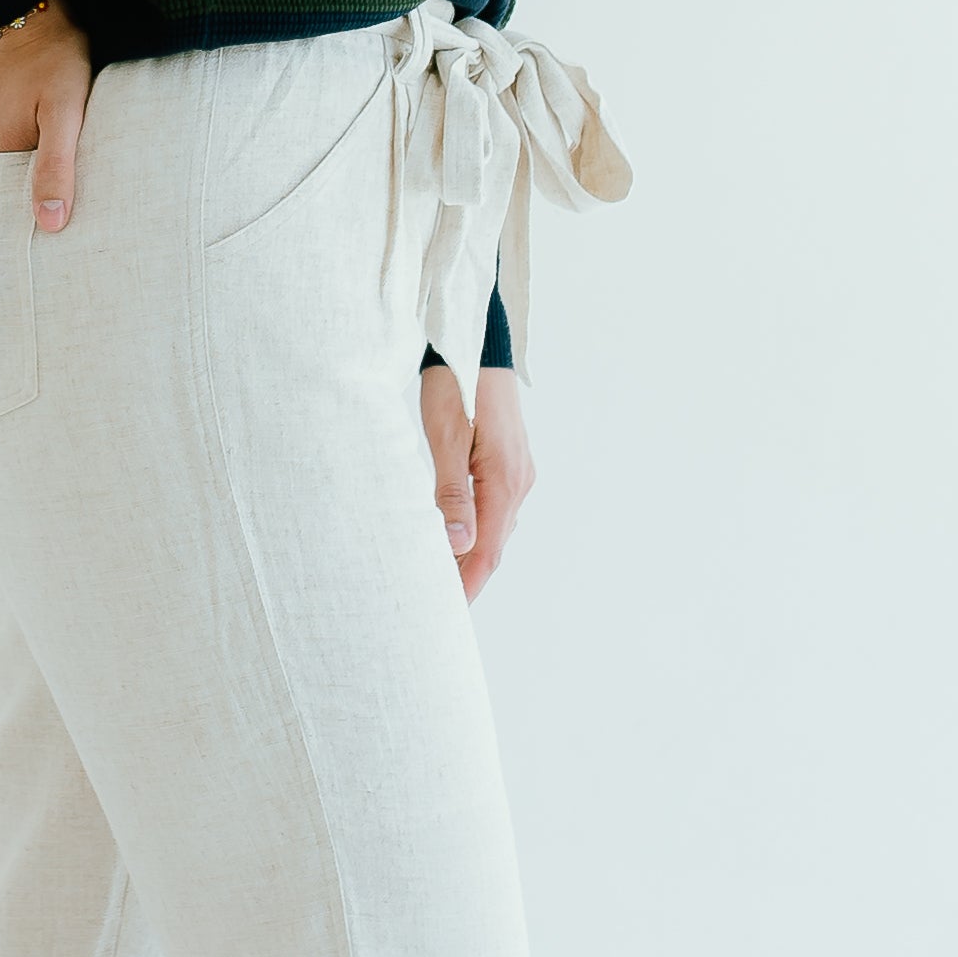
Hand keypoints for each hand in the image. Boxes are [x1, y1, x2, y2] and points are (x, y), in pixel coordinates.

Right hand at [0, 0, 93, 231]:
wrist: (29, 9)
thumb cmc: (54, 59)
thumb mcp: (65, 113)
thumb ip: (57, 166)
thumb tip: (50, 224)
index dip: (14, 237)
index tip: (31, 257)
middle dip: (4, 219)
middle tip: (31, 245)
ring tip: (20, 217)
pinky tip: (9, 175)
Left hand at [420, 357, 533, 597]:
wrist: (476, 342)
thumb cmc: (456, 384)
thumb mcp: (445, 437)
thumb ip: (451, 492)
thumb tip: (457, 544)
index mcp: (504, 480)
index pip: (486, 550)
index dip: (467, 585)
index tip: (448, 614)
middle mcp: (519, 482)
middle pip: (493, 545)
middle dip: (467, 578)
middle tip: (438, 609)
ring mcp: (518, 472)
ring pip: (495, 529)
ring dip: (471, 556)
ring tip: (440, 580)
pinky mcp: (510, 462)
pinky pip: (496, 509)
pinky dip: (476, 532)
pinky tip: (456, 539)